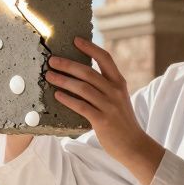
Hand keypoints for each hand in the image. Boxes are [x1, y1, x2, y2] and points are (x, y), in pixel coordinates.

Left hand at [46, 38, 165, 184]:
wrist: (134, 145)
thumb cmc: (121, 121)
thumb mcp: (118, 99)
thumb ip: (105, 87)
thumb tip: (81, 76)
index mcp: (119, 83)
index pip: (105, 58)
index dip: (90, 47)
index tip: (75, 39)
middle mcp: (115, 91)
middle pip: (88, 72)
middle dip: (68, 64)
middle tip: (51, 60)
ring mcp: (109, 105)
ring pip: (82, 88)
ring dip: (63, 80)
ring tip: (49, 76)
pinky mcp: (102, 120)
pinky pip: (81, 106)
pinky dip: (67, 99)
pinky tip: (57, 95)